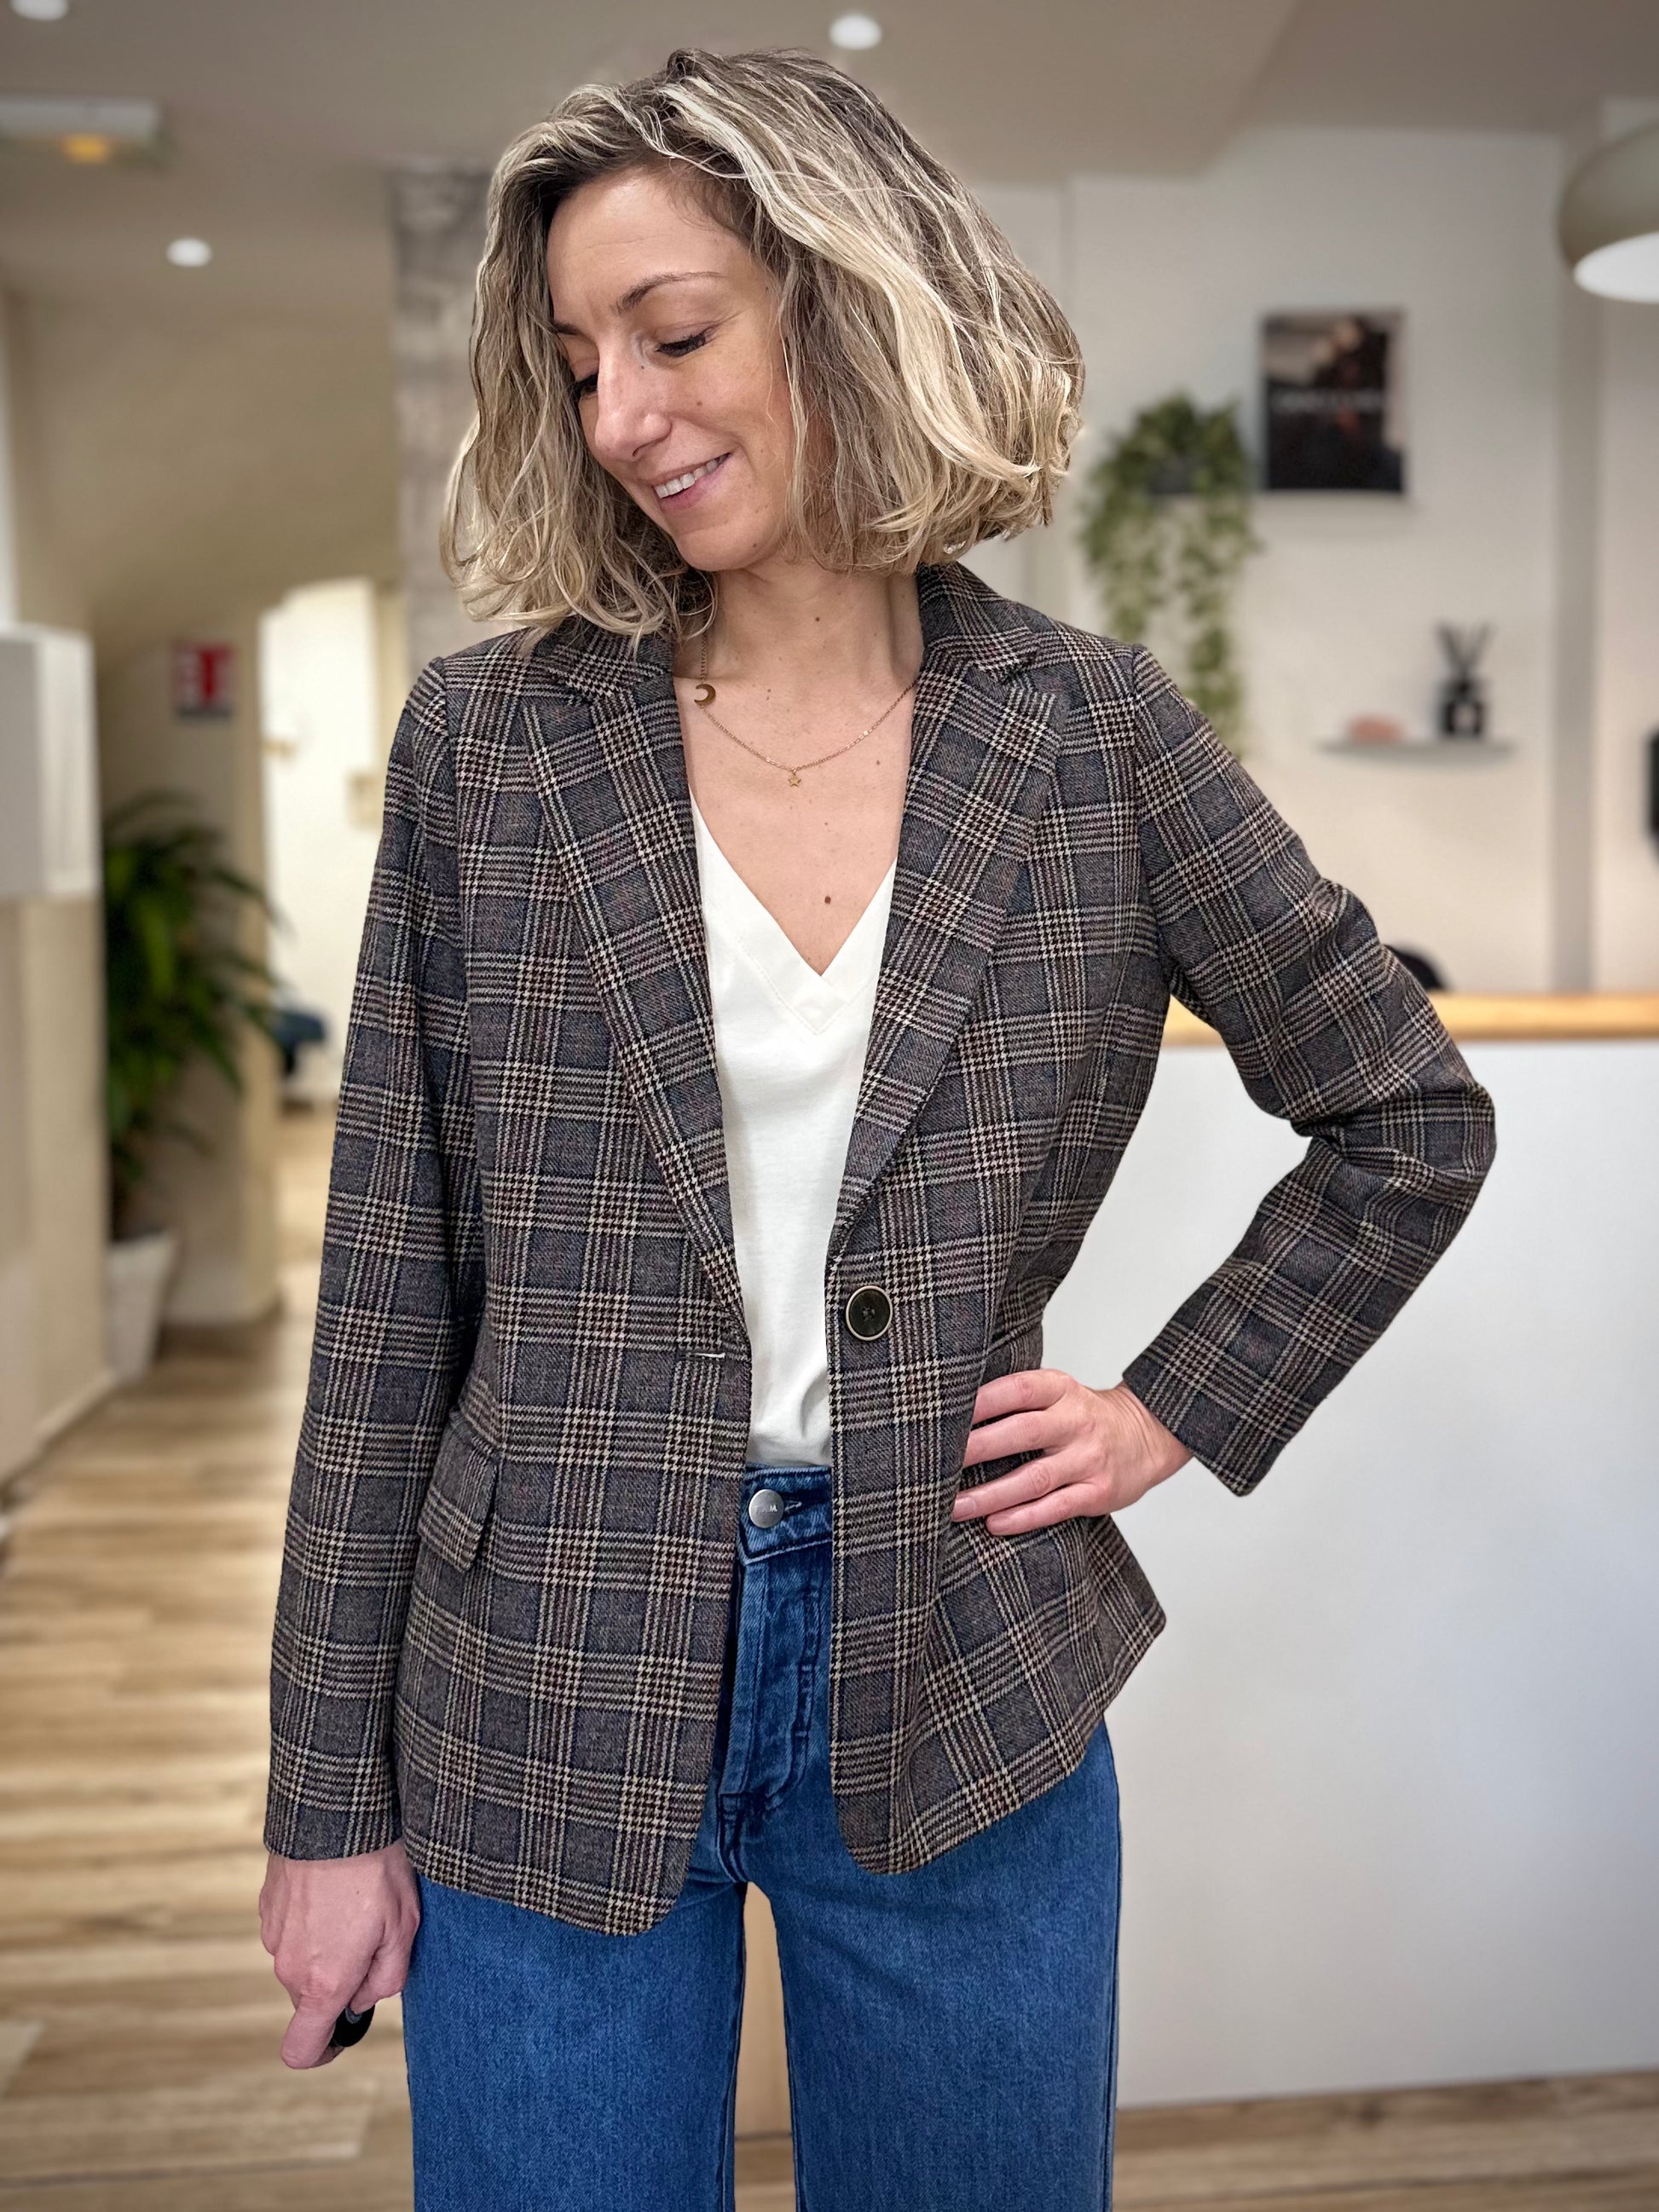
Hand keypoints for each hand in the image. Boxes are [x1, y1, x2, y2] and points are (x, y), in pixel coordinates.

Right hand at [258, 1840, 419, 2068]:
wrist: (336, 1812)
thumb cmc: (377, 1870)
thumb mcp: (403, 1928)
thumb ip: (386, 1980)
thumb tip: (365, 1998)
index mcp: (323, 1982)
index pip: (302, 2049)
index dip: (324, 2051)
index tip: (344, 2034)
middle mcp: (289, 1967)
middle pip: (311, 1998)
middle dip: (340, 1980)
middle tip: (373, 1937)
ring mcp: (273, 1935)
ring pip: (302, 1962)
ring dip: (326, 1946)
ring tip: (356, 1903)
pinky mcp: (267, 1906)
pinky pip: (291, 1931)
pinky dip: (311, 1921)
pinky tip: (334, 1888)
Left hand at [952, 1371, 1192, 1533]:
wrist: (1147, 1436)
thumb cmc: (1085, 1417)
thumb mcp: (1059, 1393)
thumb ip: (1018, 1400)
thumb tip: (953, 1411)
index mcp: (1061, 1389)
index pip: (1018, 1389)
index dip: (982, 1400)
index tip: (944, 1413)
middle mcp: (1076, 1421)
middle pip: (1021, 1433)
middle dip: (976, 1449)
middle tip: (936, 1463)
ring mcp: (1088, 1459)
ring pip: (1034, 1478)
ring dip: (990, 1495)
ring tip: (953, 1506)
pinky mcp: (1097, 1493)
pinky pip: (1055, 1507)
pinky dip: (1023, 1517)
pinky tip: (994, 1523)